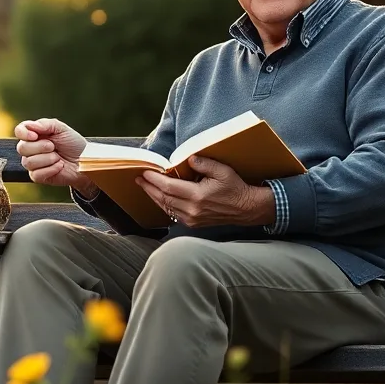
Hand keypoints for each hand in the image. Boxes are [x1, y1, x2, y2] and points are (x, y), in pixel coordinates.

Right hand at [14, 118, 94, 194]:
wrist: (84, 161)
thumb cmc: (73, 144)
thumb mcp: (62, 129)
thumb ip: (45, 124)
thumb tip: (30, 126)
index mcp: (35, 134)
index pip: (19, 131)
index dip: (23, 133)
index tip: (35, 135)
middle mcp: (31, 148)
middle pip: (22, 148)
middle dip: (40, 147)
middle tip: (53, 146)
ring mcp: (33, 163)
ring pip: (28, 162)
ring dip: (47, 159)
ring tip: (58, 157)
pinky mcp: (38, 176)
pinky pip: (36, 174)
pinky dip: (50, 169)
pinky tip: (59, 166)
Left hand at [135, 156, 274, 227]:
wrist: (246, 208)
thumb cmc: (234, 188)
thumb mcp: (222, 170)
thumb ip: (203, 163)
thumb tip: (188, 159)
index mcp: (198, 196)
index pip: (168, 187)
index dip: (154, 180)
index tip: (145, 172)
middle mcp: (192, 210)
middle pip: (163, 198)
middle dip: (149, 187)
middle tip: (139, 178)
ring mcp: (192, 219)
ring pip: (166, 207)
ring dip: (154, 196)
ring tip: (145, 186)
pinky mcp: (193, 223)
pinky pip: (172, 214)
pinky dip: (164, 204)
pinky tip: (159, 197)